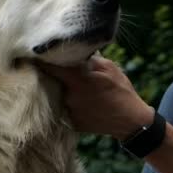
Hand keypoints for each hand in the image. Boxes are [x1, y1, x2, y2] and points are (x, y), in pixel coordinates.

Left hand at [37, 56, 153, 139]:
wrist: (131, 121)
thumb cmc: (122, 91)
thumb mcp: (109, 68)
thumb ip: (89, 59)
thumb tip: (74, 50)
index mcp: (77, 79)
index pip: (49, 66)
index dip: (44, 59)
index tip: (41, 54)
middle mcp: (69, 96)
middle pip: (53, 81)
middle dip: (58, 76)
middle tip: (66, 72)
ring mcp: (70, 111)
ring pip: (60, 95)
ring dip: (66, 91)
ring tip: (82, 91)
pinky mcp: (72, 123)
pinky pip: (67, 109)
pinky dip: (73, 105)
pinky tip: (86, 104)